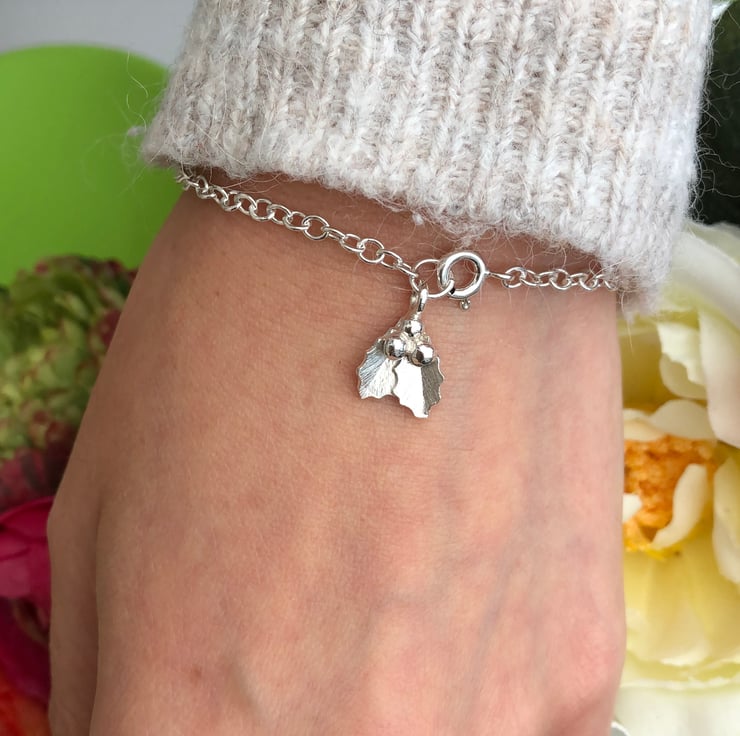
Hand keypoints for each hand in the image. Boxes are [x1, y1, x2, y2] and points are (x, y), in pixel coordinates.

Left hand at [48, 178, 624, 734]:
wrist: (414, 235)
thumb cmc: (232, 342)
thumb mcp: (102, 512)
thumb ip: (110, 672)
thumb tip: (139, 731)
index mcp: (193, 713)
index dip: (179, 727)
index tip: (199, 693)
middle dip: (275, 717)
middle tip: (287, 635)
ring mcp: (486, 720)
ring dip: (377, 715)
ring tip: (375, 612)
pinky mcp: (575, 673)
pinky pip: (510, 734)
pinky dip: (469, 694)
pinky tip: (453, 602)